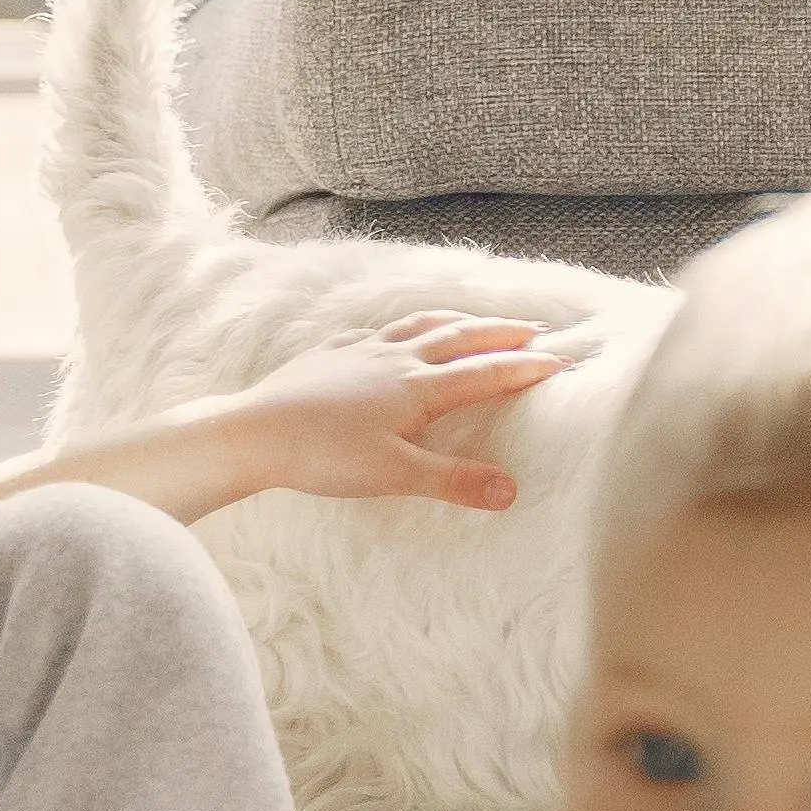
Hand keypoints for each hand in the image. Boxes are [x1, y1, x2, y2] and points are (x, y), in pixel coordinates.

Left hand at [198, 316, 572, 517]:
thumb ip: (454, 481)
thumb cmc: (322, 456)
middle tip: (534, 329)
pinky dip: (399, 327)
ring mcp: (361, 351)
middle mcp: (396, 359)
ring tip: (475, 319)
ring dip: (455, 320)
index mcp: (417, 387)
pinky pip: (375, 330)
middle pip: (459, 336)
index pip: (484, 372)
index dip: (523, 367)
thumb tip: (512, 491)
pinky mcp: (330, 352)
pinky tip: (394, 332)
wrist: (252, 431)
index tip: (558, 361)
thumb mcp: (394, 475)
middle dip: (500, 331)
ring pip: (419, 325)